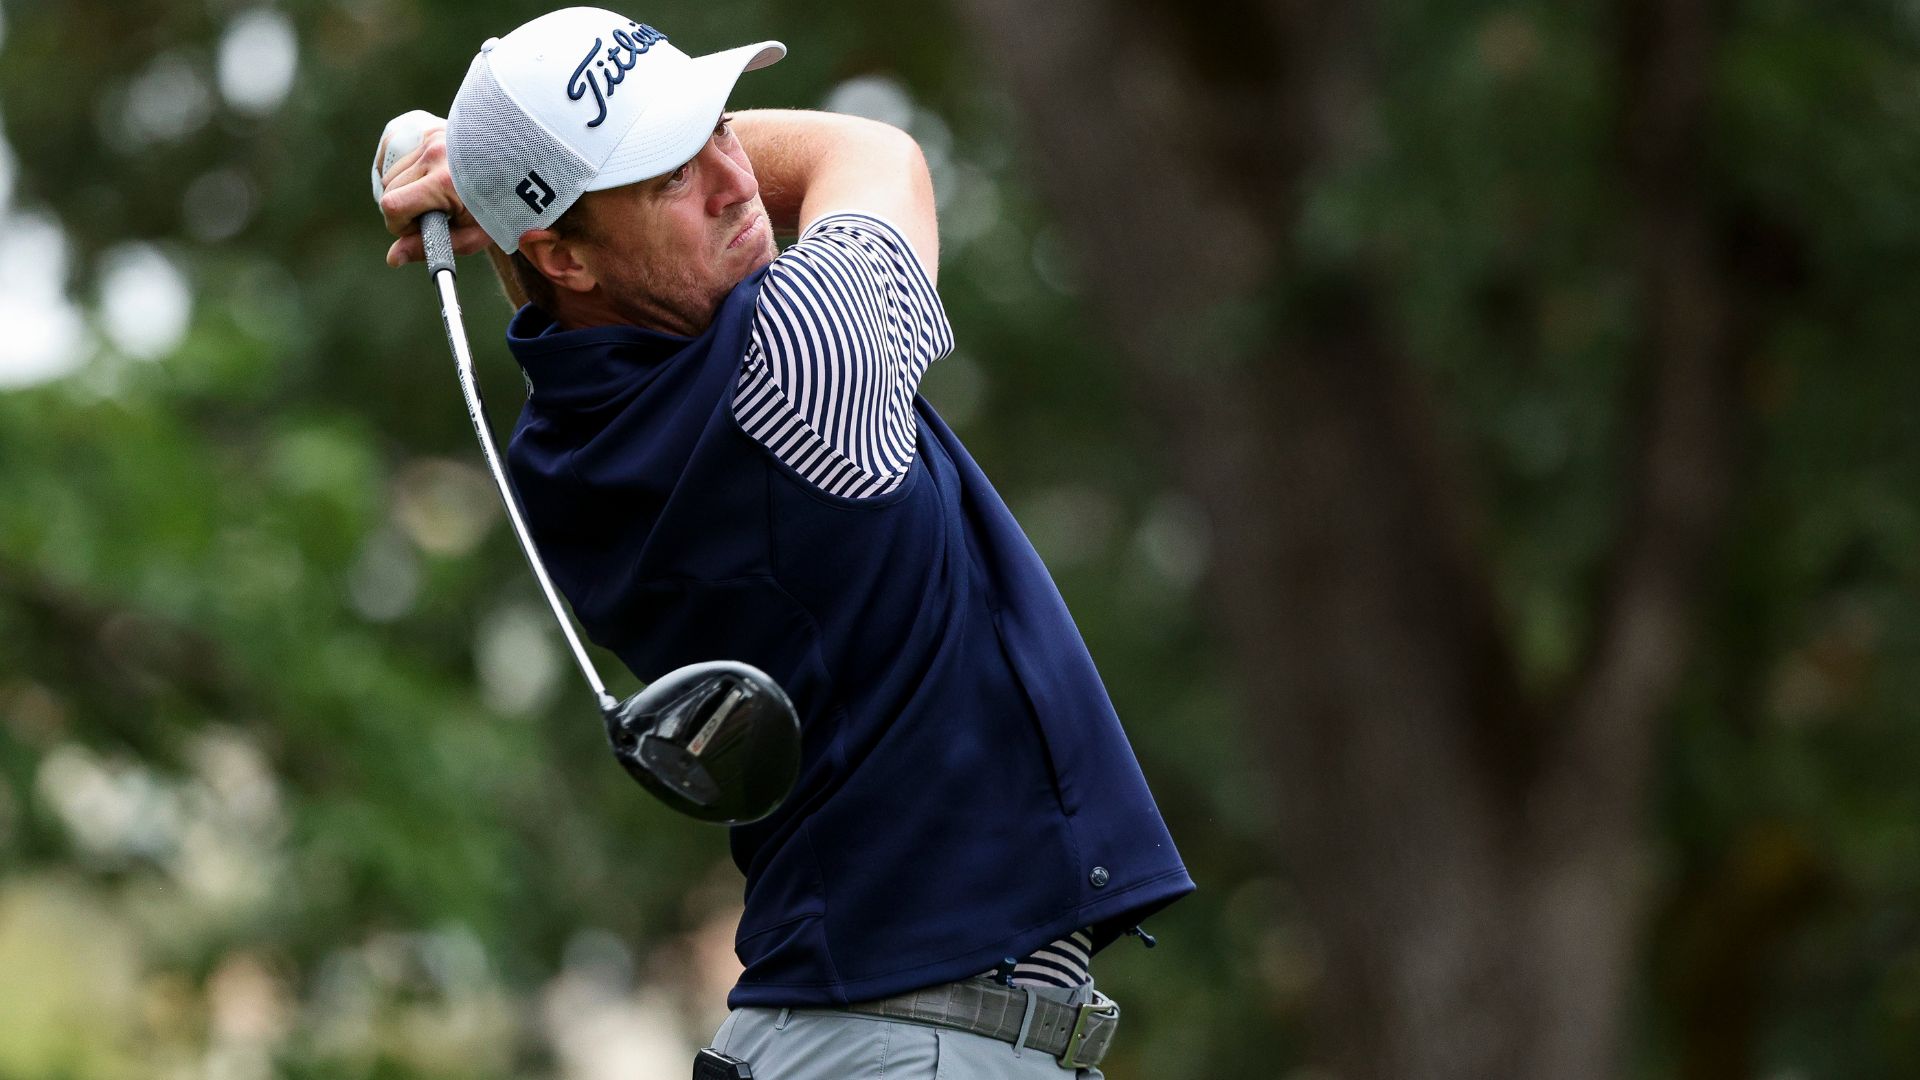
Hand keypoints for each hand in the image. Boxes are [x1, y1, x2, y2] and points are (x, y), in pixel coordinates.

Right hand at [372, 110, 491, 266]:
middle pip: (388, 189)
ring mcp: (432, 137)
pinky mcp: (430, 128)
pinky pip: (398, 156)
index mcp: (444, 182)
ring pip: (391, 173)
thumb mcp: (469, 237)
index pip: (393, 206)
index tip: (421, 229)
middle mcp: (434, 154)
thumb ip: (429, 247)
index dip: (401, 226)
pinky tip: (429, 180)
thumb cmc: (498, 209)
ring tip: (436, 197)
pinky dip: (406, 173)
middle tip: (432, 215)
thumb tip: (392, 258)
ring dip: (404, 190)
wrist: (523, 172)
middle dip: (402, 209)